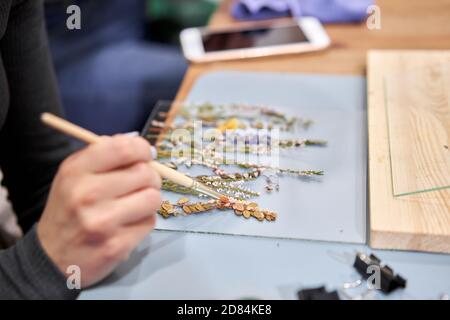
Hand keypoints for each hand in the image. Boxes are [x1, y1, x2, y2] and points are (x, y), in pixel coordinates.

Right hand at [37, 135, 161, 287]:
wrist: (50, 258)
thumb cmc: (68, 209)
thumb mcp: (73, 176)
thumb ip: (104, 156)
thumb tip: (142, 148)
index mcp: (76, 171)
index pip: (123, 148)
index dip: (141, 148)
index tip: (144, 155)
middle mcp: (88, 194)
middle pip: (145, 173)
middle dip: (150, 177)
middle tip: (141, 183)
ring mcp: (103, 222)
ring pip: (153, 198)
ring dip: (149, 199)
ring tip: (135, 203)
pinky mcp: (117, 245)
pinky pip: (150, 221)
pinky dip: (144, 220)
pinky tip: (127, 223)